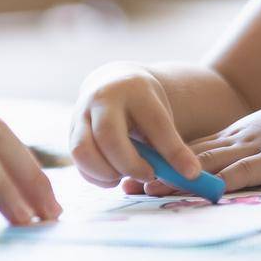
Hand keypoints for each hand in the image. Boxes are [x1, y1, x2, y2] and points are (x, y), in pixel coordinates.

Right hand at [69, 62, 202, 188]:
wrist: (112, 83)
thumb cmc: (143, 105)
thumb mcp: (161, 114)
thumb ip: (172, 145)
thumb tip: (190, 177)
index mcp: (135, 90)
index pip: (155, 123)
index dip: (173, 151)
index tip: (189, 173)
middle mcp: (102, 99)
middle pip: (108, 136)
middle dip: (129, 165)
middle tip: (149, 175)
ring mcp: (81, 113)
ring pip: (83, 150)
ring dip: (106, 173)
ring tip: (125, 175)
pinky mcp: (70, 131)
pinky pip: (78, 161)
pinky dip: (96, 176)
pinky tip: (113, 175)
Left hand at [120, 93, 260, 195]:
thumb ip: (241, 149)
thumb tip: (221, 165)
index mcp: (233, 135)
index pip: (190, 148)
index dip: (161, 160)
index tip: (135, 170)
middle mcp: (236, 139)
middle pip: (189, 155)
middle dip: (157, 170)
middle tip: (127, 183)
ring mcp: (252, 147)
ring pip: (208, 163)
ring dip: (178, 177)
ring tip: (150, 189)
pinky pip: (243, 172)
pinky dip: (222, 182)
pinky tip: (205, 191)